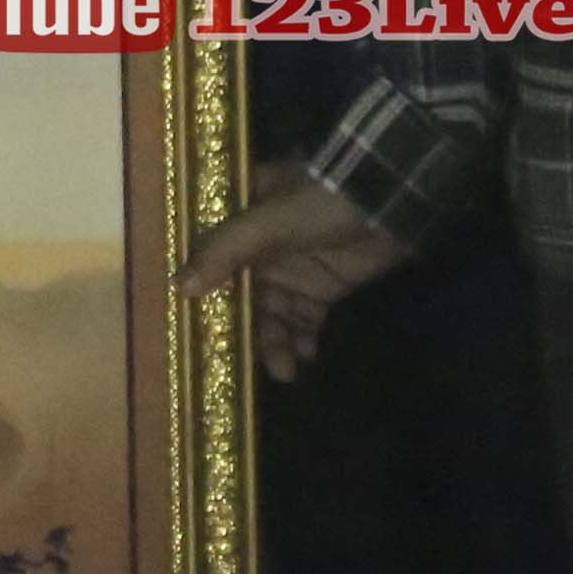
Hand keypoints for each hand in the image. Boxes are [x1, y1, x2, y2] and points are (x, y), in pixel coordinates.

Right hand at [185, 160, 413, 379]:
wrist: (393, 204)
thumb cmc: (323, 202)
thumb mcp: (269, 222)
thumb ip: (226, 251)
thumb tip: (179, 288)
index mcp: (241, 214)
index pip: (208, 253)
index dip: (199, 287)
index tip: (191, 323)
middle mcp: (260, 243)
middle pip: (239, 292)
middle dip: (243, 328)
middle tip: (245, 363)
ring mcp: (292, 266)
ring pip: (271, 311)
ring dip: (274, 341)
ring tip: (285, 370)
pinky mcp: (321, 287)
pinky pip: (302, 319)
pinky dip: (301, 339)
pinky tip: (305, 356)